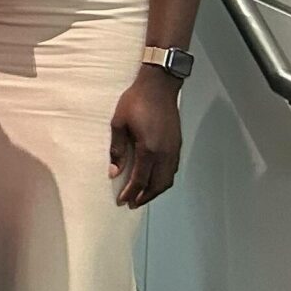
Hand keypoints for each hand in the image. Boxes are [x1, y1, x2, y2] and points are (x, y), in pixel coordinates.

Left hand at [110, 69, 183, 206]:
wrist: (159, 86)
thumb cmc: (136, 101)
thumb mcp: (119, 123)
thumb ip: (117, 149)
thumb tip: (114, 172)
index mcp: (149, 149)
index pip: (140, 179)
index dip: (130, 193)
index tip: (122, 201)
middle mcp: (164, 153)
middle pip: (157, 185)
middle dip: (144, 196)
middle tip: (131, 203)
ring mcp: (173, 150)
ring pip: (167, 179)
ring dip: (155, 191)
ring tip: (142, 195)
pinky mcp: (177, 145)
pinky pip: (172, 170)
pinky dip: (163, 180)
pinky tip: (154, 180)